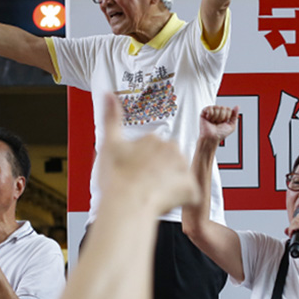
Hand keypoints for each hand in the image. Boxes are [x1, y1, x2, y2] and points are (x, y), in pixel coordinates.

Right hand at [97, 95, 196, 213]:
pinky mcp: (191, 188)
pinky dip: (181, 199)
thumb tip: (107, 93)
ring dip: (171, 184)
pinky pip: (190, 194)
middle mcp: (172, 149)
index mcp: (154, 139)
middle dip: (161, 171)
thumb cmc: (116, 178)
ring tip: (153, 193)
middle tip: (144, 184)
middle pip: (170, 161)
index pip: (153, 150)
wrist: (126, 204)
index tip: (134, 171)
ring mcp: (183, 168)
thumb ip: (111, 117)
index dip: (143, 163)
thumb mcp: (109, 143)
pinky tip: (166, 201)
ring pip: (180, 176)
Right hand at [199, 105, 238, 142]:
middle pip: (223, 107)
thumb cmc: (220, 134)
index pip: (228, 109)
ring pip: (217, 107)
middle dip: (222, 117)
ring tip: (213, 122)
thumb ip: (235, 115)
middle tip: (218, 123)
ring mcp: (210, 112)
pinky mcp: (204, 113)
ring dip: (216, 117)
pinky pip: (209, 108)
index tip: (224, 122)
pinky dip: (210, 115)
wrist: (212, 138)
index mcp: (223, 115)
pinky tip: (209, 119)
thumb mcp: (232, 126)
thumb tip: (237, 107)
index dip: (227, 116)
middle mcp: (217, 113)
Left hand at [285, 212, 298, 267]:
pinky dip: (293, 229)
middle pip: (298, 217)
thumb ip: (293, 231)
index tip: (292, 230)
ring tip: (292, 234)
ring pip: (297, 221)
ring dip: (291, 227)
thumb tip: (285, 230)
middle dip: (291, 225)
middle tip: (291, 233)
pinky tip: (292, 234)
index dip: (293, 222)